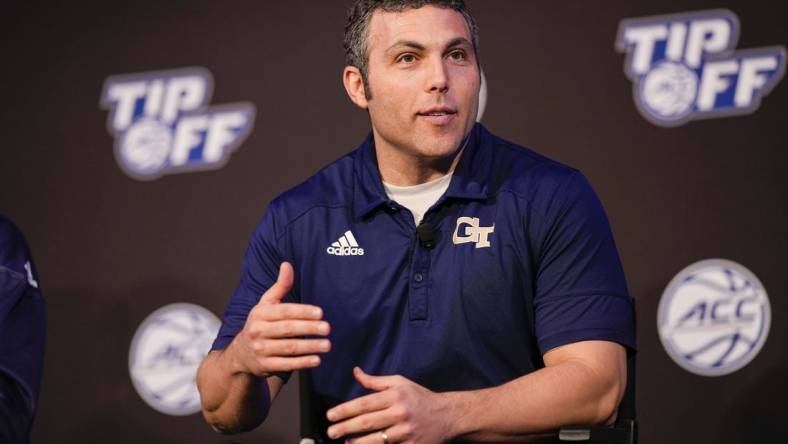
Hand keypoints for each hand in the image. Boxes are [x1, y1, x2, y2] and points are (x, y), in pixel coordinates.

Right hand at [228, 261, 330, 375]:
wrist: (240, 354)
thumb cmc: (260, 324)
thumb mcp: (266, 304)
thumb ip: (280, 286)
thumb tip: (287, 264)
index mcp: (260, 313)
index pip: (284, 311)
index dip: (303, 312)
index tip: (320, 313)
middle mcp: (257, 331)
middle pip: (287, 329)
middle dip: (309, 329)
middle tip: (327, 328)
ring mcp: (260, 350)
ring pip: (288, 348)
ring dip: (309, 347)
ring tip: (327, 345)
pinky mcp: (264, 366)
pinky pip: (286, 364)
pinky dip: (302, 363)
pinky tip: (316, 359)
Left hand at [326, 367, 453, 442]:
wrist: (447, 416)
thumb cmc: (420, 397)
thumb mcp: (400, 383)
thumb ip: (375, 381)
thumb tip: (355, 372)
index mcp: (395, 396)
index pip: (364, 403)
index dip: (345, 410)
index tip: (330, 415)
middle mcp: (400, 413)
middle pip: (367, 422)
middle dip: (345, 427)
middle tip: (330, 431)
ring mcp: (406, 431)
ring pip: (376, 439)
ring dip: (357, 442)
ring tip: (343, 442)